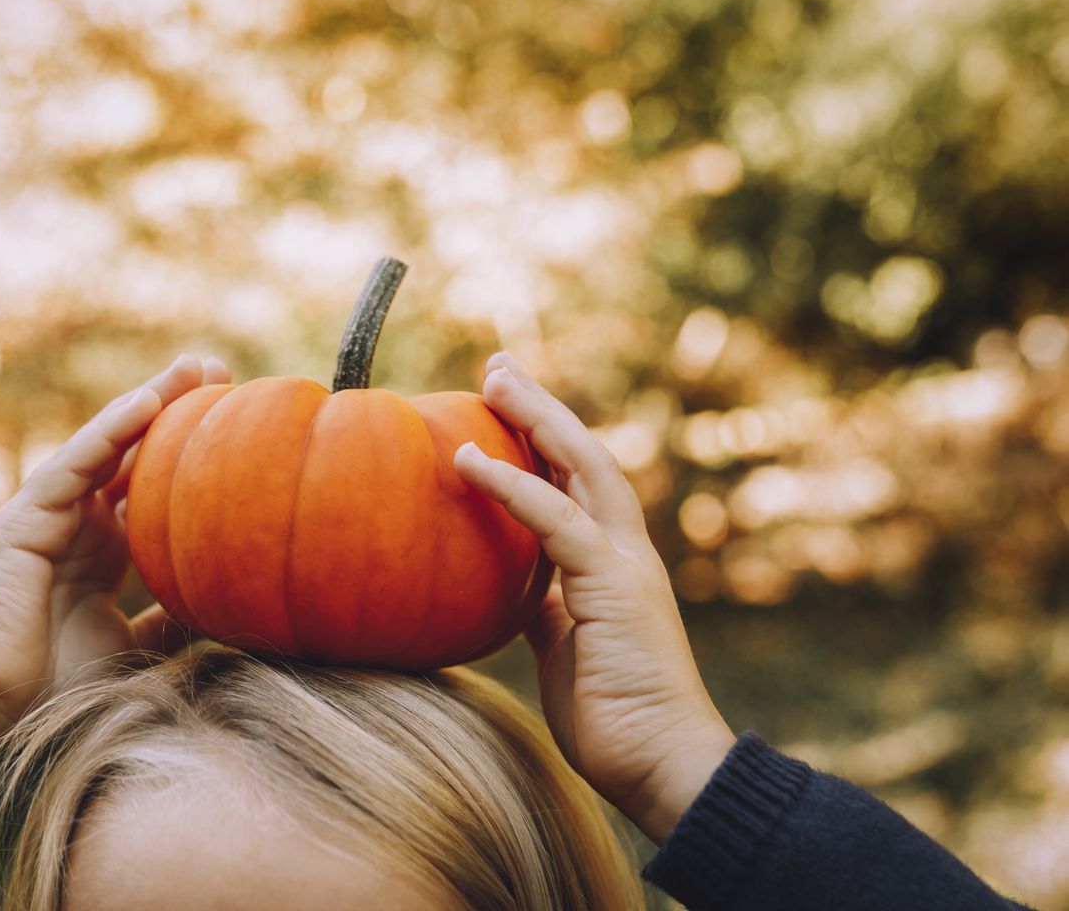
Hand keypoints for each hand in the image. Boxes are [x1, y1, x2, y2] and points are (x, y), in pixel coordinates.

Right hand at [0, 353, 228, 743]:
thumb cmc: (48, 683)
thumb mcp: (133, 646)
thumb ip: (169, 622)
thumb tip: (227, 612)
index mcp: (103, 548)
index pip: (151, 485)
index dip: (189, 453)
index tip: (238, 423)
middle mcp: (79, 522)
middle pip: (133, 451)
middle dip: (175, 409)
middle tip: (221, 370)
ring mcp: (51, 514)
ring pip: (105, 445)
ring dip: (149, 401)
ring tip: (193, 367)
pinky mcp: (26, 516)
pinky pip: (72, 465)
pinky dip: (108, 432)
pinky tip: (147, 401)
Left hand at [455, 352, 734, 843]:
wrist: (663, 765)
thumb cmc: (614, 713)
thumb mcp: (563, 648)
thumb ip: (545, 607)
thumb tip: (508, 587)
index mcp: (613, 562)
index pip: (578, 482)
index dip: (544, 439)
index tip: (505, 403)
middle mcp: (625, 550)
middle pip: (582, 455)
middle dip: (540, 407)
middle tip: (498, 366)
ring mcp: (624, 564)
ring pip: (580, 468)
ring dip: (534, 418)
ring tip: (493, 380)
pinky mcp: (612, 586)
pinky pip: (554, 522)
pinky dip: (511, 485)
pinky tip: (469, 459)